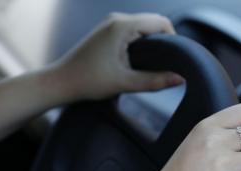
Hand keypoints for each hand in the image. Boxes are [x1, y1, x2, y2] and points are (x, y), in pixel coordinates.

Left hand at [55, 12, 183, 100]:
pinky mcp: (106, 31)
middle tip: (166, 64)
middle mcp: (117, 19)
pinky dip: (141, 42)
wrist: (61, 82)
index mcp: (122, 26)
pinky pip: (132, 31)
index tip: (176, 60)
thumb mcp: (125, 83)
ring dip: (152, 42)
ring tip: (152, 64)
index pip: (161, 23)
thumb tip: (180, 79)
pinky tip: (138, 60)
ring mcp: (110, 23)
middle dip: (164, 41)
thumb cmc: (88, 81)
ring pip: (143, 26)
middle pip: (153, 22)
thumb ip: (155, 81)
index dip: (173, 40)